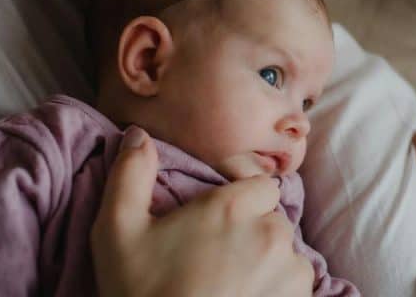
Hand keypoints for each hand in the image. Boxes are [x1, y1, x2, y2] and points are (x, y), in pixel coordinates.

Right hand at [91, 127, 313, 296]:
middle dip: (252, 234)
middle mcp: (270, 234)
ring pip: (288, 255)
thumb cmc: (141, 293)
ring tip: (232, 287)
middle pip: (273, 221)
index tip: (220, 224)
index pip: (262, 185)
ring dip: (269, 265)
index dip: (242, 202)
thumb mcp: (117, 231)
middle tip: (218, 261)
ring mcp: (291, 273)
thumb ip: (129, 175)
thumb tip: (138, 134)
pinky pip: (298, 288)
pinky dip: (279, 293)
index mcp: (232, 207)